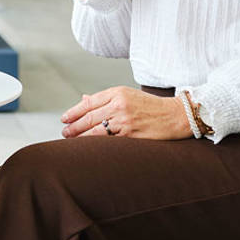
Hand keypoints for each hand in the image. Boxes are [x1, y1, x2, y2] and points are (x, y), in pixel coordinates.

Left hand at [60, 86, 191, 139]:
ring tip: (71, 140)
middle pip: (89, 117)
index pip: (88, 103)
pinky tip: (89, 148)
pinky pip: (108, 141)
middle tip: (64, 132)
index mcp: (117, 92)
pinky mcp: (132, 135)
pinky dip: (96, 144)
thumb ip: (105, 98)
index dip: (73, 112)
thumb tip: (83, 99)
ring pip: (95, 130)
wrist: (176, 115)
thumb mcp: (127, 95)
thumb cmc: (150, 106)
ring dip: (80, 137)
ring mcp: (125, 120)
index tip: (64, 119)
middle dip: (74, 126)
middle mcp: (119, 105)